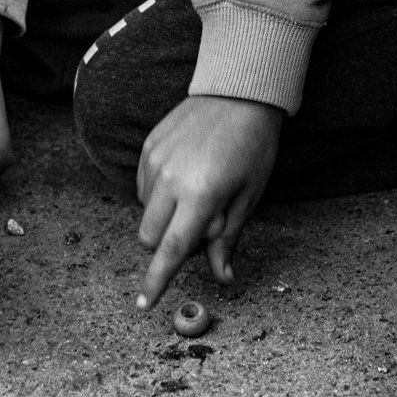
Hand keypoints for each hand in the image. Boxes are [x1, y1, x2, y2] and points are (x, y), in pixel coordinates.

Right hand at [135, 96, 283, 309]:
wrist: (239, 91)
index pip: (171, 250)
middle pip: (149, 238)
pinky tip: (185, 175)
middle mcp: (170, 179)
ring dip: (163, 218)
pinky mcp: (148, 146)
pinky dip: (158, 194)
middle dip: (167, 245)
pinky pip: (142, 186)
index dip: (156, 282)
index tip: (143, 305)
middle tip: (202, 225)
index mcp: (201, 195)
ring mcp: (154, 161)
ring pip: (144, 212)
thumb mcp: (250, 195)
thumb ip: (227, 238)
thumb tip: (222, 277)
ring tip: (197, 192)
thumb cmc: (254, 145)